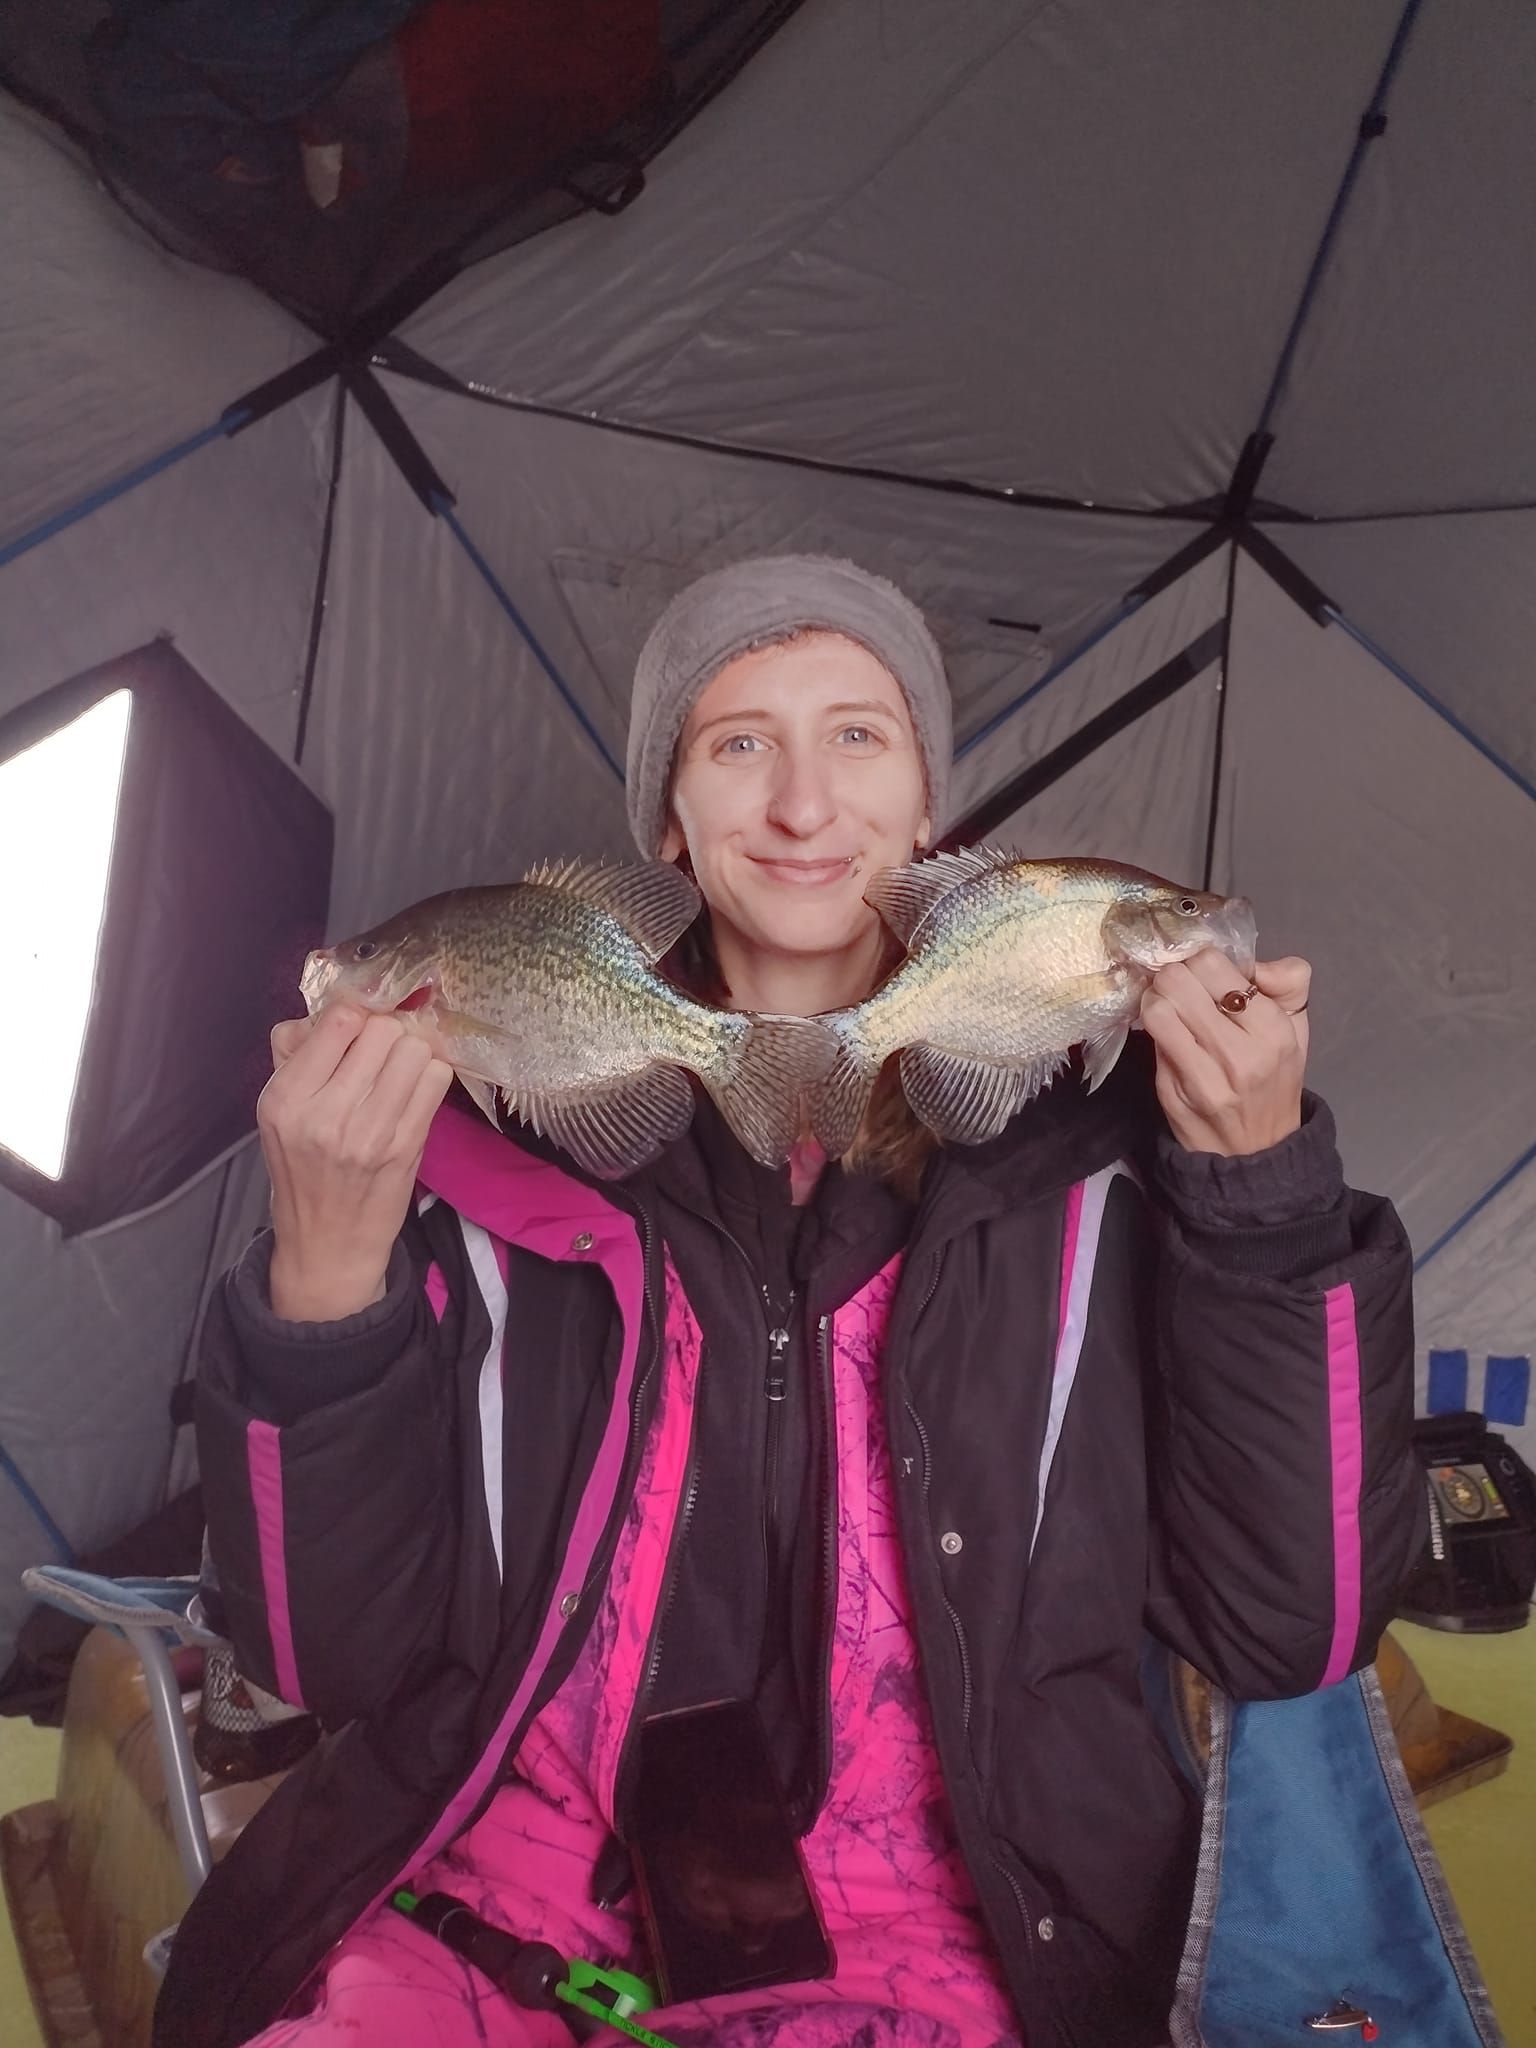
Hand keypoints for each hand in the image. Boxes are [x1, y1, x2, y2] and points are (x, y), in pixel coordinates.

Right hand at [258, 1005, 453, 1320]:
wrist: (328, 1243)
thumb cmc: (302, 1169)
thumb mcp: (278, 1112)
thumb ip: (296, 1054)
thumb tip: (339, 1009)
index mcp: (286, 1098)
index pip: (339, 1020)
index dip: (356, 1016)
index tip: (358, 1031)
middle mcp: (325, 1113)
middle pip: (383, 1029)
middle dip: (387, 1033)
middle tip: (382, 1053)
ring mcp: (370, 1131)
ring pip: (414, 1049)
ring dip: (412, 1053)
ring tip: (399, 1071)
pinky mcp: (406, 1145)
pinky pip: (436, 1078)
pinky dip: (430, 1075)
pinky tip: (415, 1089)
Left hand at [1140, 953, 1309, 1156]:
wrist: (1258, 1152)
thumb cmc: (1275, 1079)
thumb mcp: (1297, 1028)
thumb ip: (1288, 981)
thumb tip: (1253, 962)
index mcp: (1272, 1030)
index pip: (1212, 965)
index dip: (1200, 961)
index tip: (1202, 973)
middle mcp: (1238, 1054)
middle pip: (1176, 982)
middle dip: (1172, 976)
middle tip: (1178, 986)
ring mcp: (1201, 1078)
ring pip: (1156, 1010)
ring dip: (1156, 1000)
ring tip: (1168, 1006)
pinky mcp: (1172, 1094)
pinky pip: (1151, 1042)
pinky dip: (1154, 1030)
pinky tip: (1167, 1034)